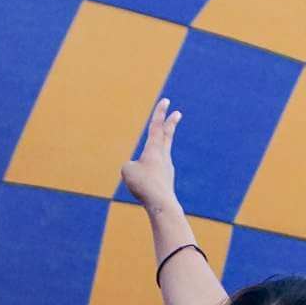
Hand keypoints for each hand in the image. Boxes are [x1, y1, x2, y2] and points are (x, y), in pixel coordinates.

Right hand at [121, 96, 181, 214]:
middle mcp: (163, 156)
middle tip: (178, 113)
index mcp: (154, 149)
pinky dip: (146, 179)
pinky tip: (144, 190)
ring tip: (140, 179)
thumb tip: (136, 170)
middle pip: (167, 136)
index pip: (157, 127)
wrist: (160, 203)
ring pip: (157, 160)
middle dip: (171, 124)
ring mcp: (167, 168)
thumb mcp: (127, 171)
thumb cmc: (143, 184)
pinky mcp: (166, 181)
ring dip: (149, 164)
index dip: (160, 113)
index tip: (166, 101)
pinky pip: (152, 177)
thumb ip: (130, 166)